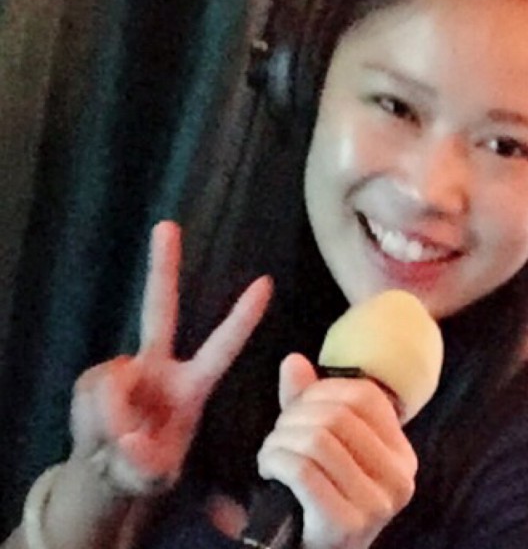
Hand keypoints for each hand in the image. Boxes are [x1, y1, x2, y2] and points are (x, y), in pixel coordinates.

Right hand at [70, 220, 271, 495]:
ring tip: (120, 446)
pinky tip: (100, 436)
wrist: (107, 472)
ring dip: (111, 421)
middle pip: (160, 307)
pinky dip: (92, 422)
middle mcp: (159, 365)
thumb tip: (125, 434)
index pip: (223, 347)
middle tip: (167, 225)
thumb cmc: (147, 465)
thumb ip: (144, 461)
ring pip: (113, 380)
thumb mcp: (155, 473)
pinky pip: (91, 393)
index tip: (265, 282)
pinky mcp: (94, 378)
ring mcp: (125, 368)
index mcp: (193, 386)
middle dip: (163, 266)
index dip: (242, 318)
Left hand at [257, 354, 416, 548]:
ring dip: (280, 440)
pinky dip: (274, 460)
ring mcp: (376, 505)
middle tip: (279, 434)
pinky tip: (267, 469)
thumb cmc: (318, 499)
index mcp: (402, 455)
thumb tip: (293, 361)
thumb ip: (309, 402)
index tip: (300, 407)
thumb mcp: (322, 446)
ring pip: (318, 439)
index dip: (323, 390)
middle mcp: (399, 479)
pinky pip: (301, 469)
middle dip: (295, 416)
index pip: (366, 395)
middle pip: (338, 415)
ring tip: (271, 453)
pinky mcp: (346, 525)